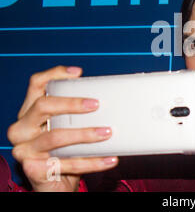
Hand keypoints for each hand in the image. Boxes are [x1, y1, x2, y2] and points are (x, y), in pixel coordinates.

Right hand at [7, 65, 118, 191]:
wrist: (56, 183)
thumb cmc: (64, 150)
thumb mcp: (66, 127)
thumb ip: (76, 113)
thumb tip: (108, 98)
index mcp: (29, 112)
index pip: (36, 85)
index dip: (55, 74)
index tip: (78, 73)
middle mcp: (22, 128)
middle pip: (43, 106)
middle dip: (71, 103)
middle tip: (96, 104)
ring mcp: (25, 150)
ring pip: (55, 137)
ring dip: (85, 134)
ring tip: (107, 133)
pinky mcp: (34, 170)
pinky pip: (67, 164)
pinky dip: (92, 162)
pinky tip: (109, 159)